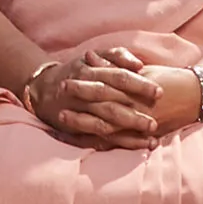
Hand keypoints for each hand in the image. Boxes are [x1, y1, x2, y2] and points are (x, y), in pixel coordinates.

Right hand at [20, 49, 163, 146]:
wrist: (43, 89)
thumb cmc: (77, 71)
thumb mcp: (93, 57)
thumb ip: (116, 56)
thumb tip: (139, 64)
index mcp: (91, 71)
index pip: (118, 77)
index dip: (139, 85)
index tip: (159, 92)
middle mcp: (84, 92)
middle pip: (112, 104)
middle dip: (134, 114)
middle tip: (155, 122)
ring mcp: (80, 113)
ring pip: (105, 124)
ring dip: (129, 133)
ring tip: (151, 138)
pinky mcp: (77, 128)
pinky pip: (97, 138)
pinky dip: (117, 143)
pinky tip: (136, 147)